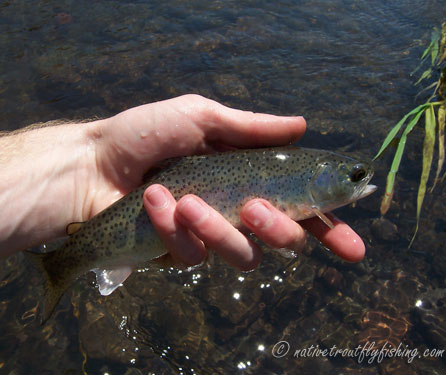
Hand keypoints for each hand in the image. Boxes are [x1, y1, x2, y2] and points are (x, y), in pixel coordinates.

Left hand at [84, 95, 364, 269]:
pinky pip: (195, 255)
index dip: (329, 228)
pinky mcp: (179, 253)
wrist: (93, 164)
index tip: (352, 247)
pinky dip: (176, 229)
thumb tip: (303, 125)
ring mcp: (209, 236)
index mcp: (248, 178)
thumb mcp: (201, 117)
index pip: (301, 207)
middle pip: (284, 240)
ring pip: (244, 256)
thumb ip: (251, 127)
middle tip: (254, 207)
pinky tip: (156, 203)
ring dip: (219, 229)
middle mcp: (236, 211)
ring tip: (187, 201)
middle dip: (279, 229)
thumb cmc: (144, 135)